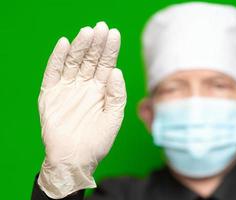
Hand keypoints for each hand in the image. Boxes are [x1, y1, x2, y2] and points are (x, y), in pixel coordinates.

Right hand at [37, 22, 125, 198]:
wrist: (75, 159)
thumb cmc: (97, 141)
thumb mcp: (113, 118)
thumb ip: (117, 94)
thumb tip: (117, 71)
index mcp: (101, 90)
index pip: (107, 64)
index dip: (111, 50)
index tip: (114, 34)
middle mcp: (85, 85)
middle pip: (91, 59)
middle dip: (97, 44)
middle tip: (101, 28)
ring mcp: (68, 88)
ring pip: (74, 62)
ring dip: (80, 47)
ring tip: (87, 32)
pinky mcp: (51, 94)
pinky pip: (53, 72)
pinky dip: (57, 58)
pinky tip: (64, 44)